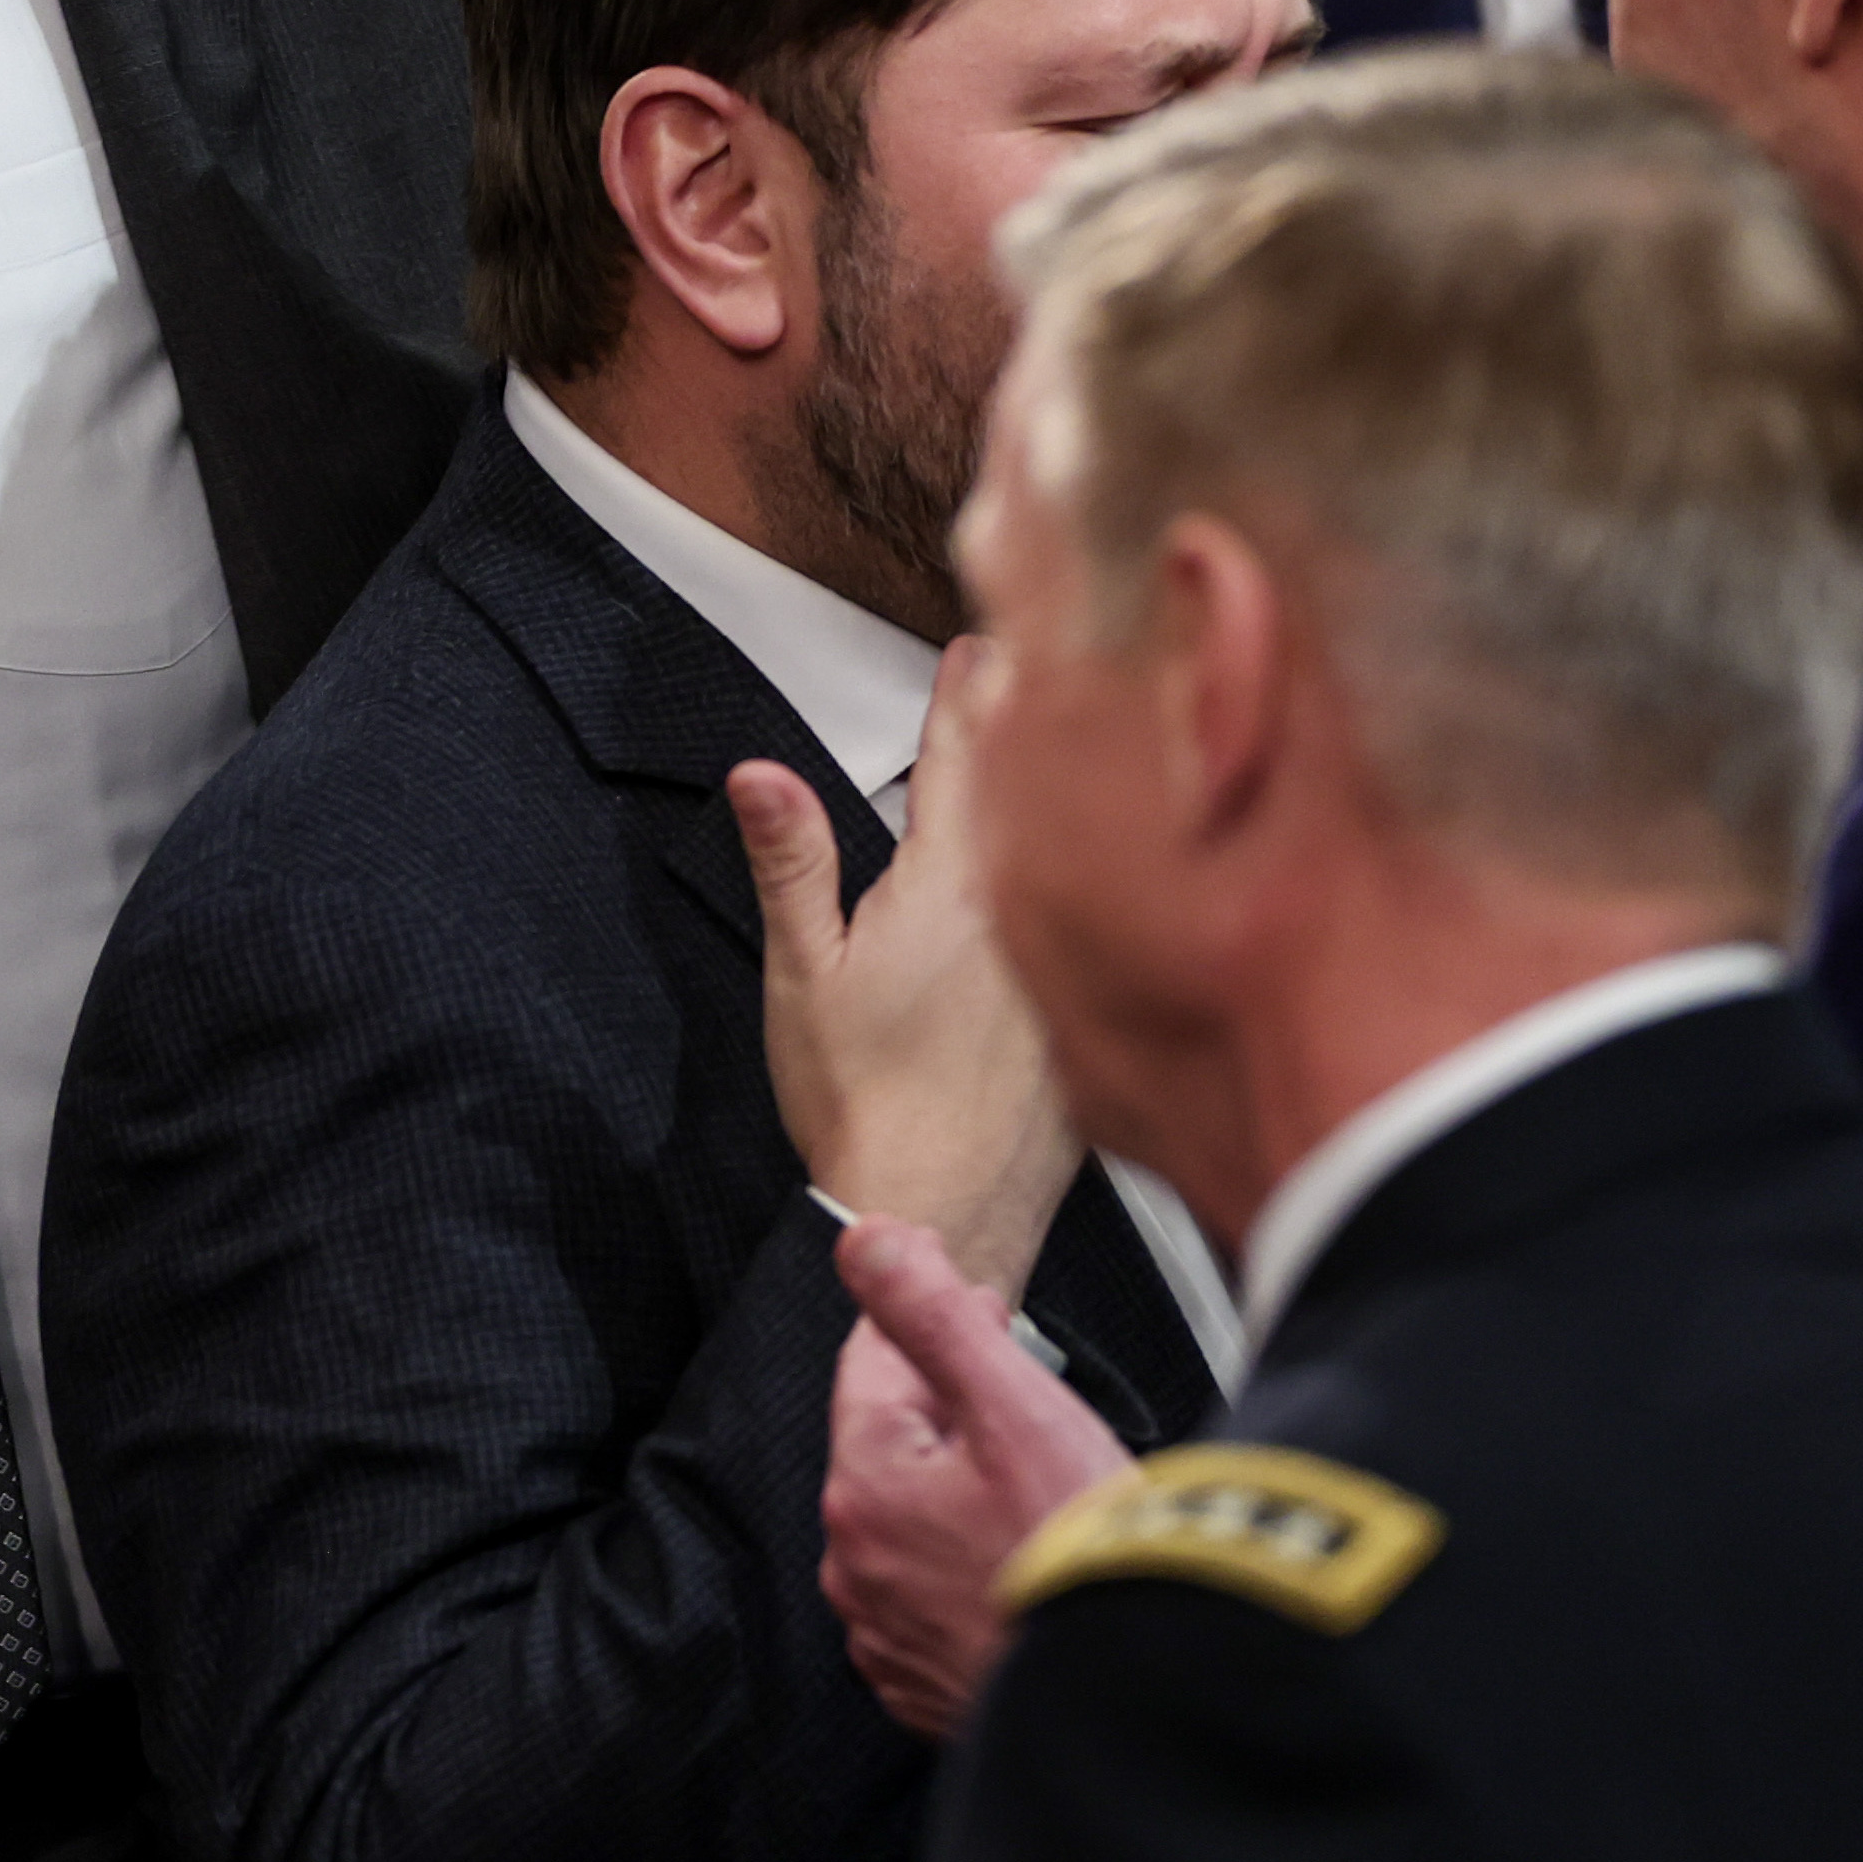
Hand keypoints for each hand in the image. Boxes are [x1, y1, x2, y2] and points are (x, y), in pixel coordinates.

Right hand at [730, 640, 1075, 1296]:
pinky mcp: (1094, 1022)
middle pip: (1038, 795)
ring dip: (1070, 802)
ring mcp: (1072, 969)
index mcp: (956, 890)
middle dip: (1031, 725)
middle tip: (1032, 666)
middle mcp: (1034, 919)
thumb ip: (791, 861)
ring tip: (1066, 754)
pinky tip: (1092, 890)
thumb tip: (758, 772)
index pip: (965, 761)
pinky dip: (1099, 890)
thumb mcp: (803, 972)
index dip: (968, 695)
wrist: (942, 1216)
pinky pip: (1104, 932)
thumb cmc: (865, 1103)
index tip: (979, 645)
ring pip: (1080, 859)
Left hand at [820, 1216, 1135, 1735]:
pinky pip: (932, 1592)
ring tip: (1037, 1473)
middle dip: (948, 1400)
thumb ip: (930, 1312)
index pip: (873, 1364)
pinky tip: (1026, 1552)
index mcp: (864, 1484)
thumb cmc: (1084, 1561)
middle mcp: (856, 1562)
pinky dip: (969, 1560)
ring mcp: (888, 1631)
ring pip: (913, 1519)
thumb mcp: (1012, 1405)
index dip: (932, 1320)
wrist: (1132, 1705)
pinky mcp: (927, 1682)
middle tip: (1019, 1379)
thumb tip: (866, 1238)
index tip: (983, 1302)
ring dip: (960, 1484)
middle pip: (891, 1443)